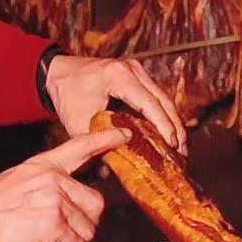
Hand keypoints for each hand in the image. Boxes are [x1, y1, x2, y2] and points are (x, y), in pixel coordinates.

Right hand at [0, 128, 126, 241]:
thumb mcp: (18, 178)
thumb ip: (45, 182)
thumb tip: (65, 198)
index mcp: (45, 164)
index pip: (81, 146)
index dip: (105, 139)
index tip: (125, 135)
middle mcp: (55, 179)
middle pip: (96, 202)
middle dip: (87, 223)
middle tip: (72, 234)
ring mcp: (56, 201)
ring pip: (88, 228)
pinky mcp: (54, 224)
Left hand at [44, 54, 186, 153]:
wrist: (59, 73)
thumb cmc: (67, 95)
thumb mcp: (78, 122)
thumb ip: (96, 144)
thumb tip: (109, 172)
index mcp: (119, 77)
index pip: (150, 103)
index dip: (164, 126)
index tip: (172, 145)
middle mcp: (133, 69)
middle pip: (164, 100)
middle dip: (176, 127)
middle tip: (183, 152)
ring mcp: (137, 70)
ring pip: (164, 98)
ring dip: (173, 122)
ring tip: (180, 147)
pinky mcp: (138, 75)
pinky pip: (157, 96)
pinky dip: (164, 115)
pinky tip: (168, 134)